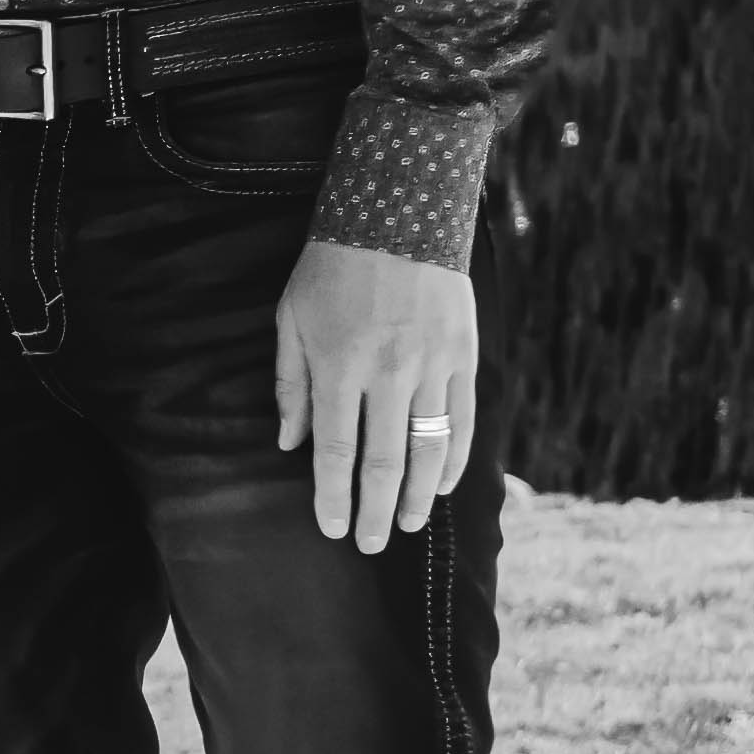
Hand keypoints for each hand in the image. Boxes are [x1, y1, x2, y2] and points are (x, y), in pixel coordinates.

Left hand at [273, 238, 476, 554]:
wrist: (397, 210)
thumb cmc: (332, 266)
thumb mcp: (291, 318)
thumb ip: (291, 384)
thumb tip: (290, 443)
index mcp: (339, 365)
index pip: (334, 450)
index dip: (332, 496)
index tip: (332, 528)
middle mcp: (388, 372)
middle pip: (384, 461)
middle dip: (376, 510)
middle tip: (372, 544)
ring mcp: (432, 365)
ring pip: (428, 448)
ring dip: (420, 495)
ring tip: (409, 524)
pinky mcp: (464, 354)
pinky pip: (463, 419)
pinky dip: (455, 458)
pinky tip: (445, 485)